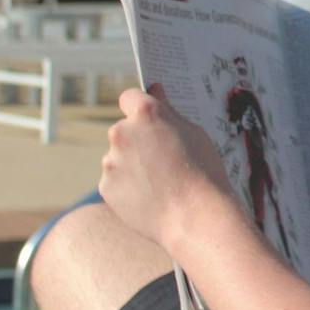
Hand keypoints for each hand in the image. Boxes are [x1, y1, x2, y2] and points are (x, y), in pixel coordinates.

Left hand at [99, 84, 232, 248]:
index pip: (130, 97)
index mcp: (145, 113)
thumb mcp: (195, 133)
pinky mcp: (105, 187)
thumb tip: (155, 91)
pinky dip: (128, 186)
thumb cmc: (203, 172)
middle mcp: (121, 133)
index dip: (141, 106)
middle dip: (139, 139)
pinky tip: (151, 197)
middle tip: (165, 159)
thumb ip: (169, 112)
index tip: (150, 118)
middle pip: (125, 129)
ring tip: (161, 183)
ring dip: (133, 164)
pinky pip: (115, 180)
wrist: (195, 218)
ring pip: (119, 157)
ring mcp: (110, 162)